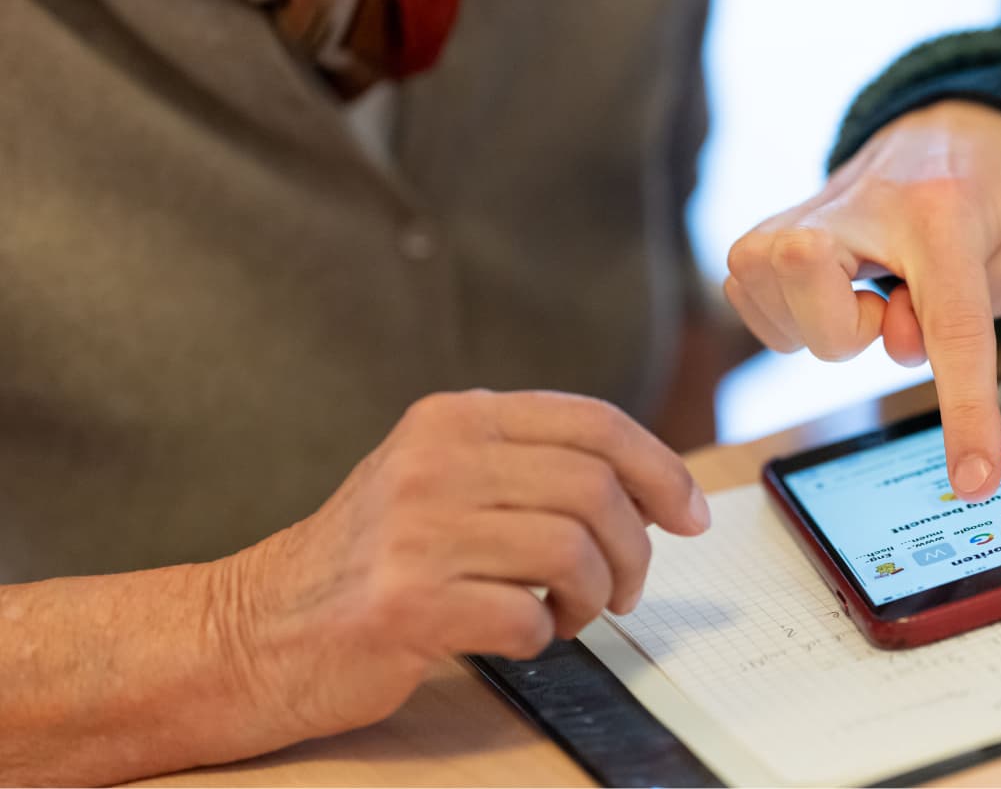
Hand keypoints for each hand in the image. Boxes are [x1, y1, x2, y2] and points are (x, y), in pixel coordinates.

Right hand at [214, 389, 708, 743]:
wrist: (255, 630)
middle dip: (636, 548)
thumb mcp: (439, 476)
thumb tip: (653, 484)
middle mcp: (436, 461)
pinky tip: (520, 637)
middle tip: (626, 588)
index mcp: (454, 418)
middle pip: (597, 490)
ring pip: (572, 552)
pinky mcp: (407, 604)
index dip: (662, 470)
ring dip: (593, 596)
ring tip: (572, 614)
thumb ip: (528, 464)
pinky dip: (542, 636)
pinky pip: (525, 617)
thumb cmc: (370, 560)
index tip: (690, 515)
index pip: (595, 424)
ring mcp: (418, 531)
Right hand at [725, 101, 1000, 499]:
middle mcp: (862, 202)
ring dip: (821, 323)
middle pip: (821, 309)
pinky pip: (744, 291)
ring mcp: (805, 209)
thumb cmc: (992, 201)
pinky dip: (787, 315)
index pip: (950, 326)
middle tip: (890, 303)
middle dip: (851, 334)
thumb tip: (900, 344)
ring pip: (770, 299)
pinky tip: (829, 292)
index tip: (973, 480)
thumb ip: (965, 310)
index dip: (965, 414)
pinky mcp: (766, 227)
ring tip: (863, 290)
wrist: (958, 134)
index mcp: (945, 212)